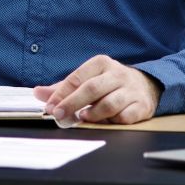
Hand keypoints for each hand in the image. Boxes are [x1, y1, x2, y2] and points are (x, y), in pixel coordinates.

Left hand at [34, 55, 159, 124]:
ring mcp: (131, 90)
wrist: (146, 85)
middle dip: (72, 103)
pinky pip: (125, 116)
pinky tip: (106, 121)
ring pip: (110, 104)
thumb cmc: (109, 84)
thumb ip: (63, 88)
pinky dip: (113, 121)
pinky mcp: (142, 106)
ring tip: (82, 117)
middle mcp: (118, 74)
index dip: (61, 93)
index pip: (77, 78)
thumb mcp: (87, 79)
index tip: (50, 106)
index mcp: (101, 63)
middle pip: (91, 89)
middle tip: (59, 114)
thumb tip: (38, 93)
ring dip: (93, 113)